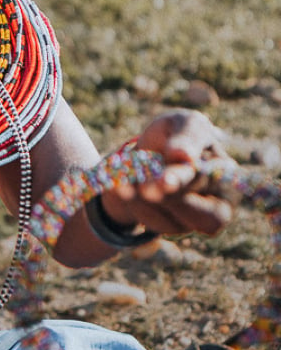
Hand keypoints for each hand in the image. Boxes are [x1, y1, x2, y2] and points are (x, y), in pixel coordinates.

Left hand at [100, 110, 237, 236]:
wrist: (150, 150)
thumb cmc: (175, 134)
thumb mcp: (181, 123)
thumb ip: (188, 135)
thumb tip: (184, 156)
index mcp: (226, 173)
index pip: (212, 182)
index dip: (187, 179)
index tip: (165, 177)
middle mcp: (220, 202)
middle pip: (202, 212)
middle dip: (168, 197)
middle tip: (144, 188)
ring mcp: (196, 218)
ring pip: (178, 225)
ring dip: (146, 204)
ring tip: (124, 184)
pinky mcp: (173, 226)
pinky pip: (155, 224)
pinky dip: (135, 206)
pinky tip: (123, 188)